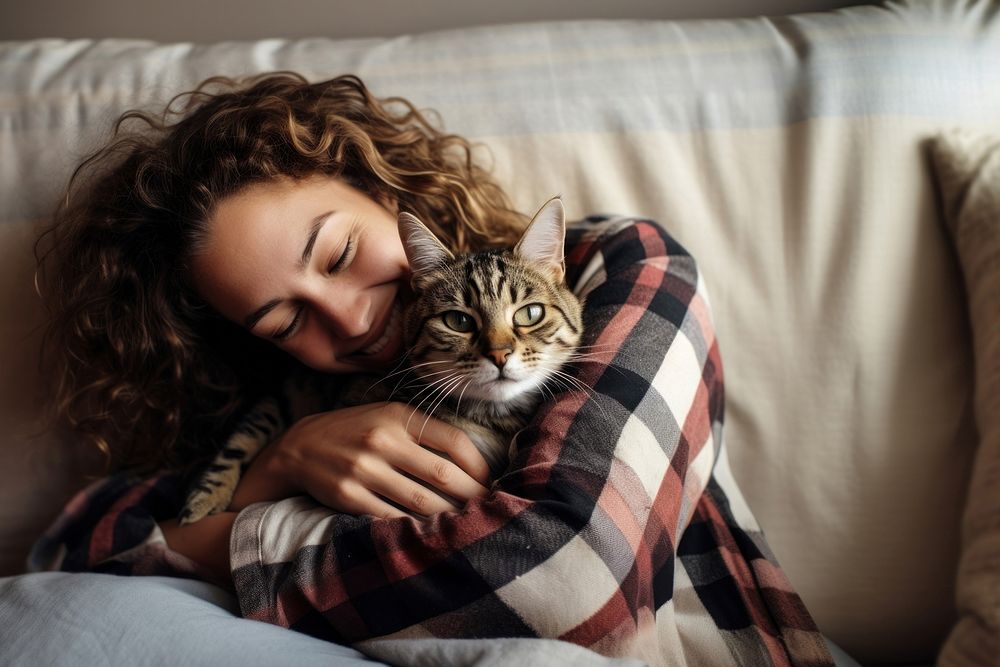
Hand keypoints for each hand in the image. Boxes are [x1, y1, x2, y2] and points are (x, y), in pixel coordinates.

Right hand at [228, 402, 490, 518]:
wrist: (298, 447)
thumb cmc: (356, 431)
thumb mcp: (388, 417)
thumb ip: (424, 432)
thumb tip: (473, 462)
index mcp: (399, 416)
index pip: (454, 442)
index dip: (479, 467)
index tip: (491, 483)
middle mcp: (382, 440)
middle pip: (443, 476)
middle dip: (472, 497)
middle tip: (490, 511)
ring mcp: (363, 469)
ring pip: (421, 503)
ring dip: (449, 518)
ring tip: (466, 526)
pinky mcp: (348, 496)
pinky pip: (391, 518)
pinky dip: (415, 529)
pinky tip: (430, 534)